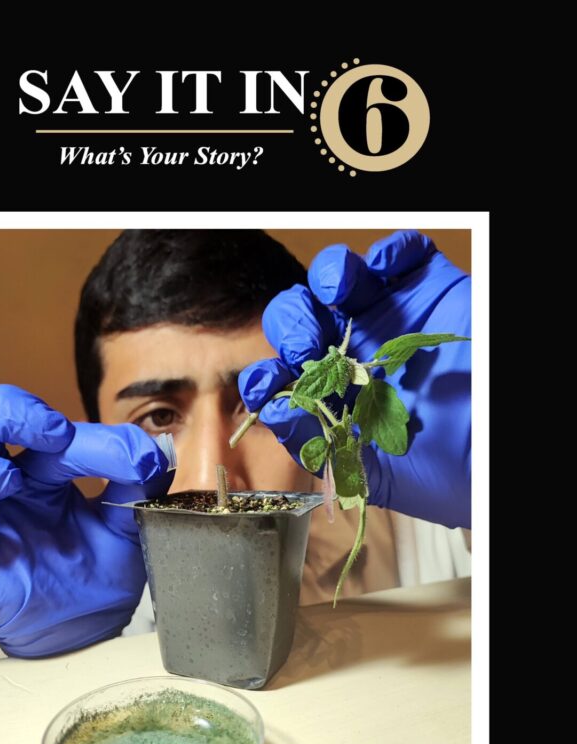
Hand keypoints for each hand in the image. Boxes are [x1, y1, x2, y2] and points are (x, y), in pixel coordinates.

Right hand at [0, 385, 172, 656]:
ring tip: (11, 481)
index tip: (98, 445)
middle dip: (8, 413)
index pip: (36, 428)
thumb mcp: (126, 527)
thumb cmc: (95, 576)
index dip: (60, 425)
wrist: (86, 632)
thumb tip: (156, 450)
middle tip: (51, 433)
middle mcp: (3, 489)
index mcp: (37, 472)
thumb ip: (139, 486)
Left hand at [238, 231, 470, 528]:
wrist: (495, 455)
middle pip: (298, 319)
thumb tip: (271, 415)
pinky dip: (391, 252)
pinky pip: (402, 255)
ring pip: (337, 279)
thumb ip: (321, 446)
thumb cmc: (443, 471)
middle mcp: (352, 351)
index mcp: (333, 394)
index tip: (265, 384)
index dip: (266, 376)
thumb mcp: (375, 475)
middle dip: (293, 326)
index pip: (283, 375)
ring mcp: (387, 316)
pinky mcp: (427, 289)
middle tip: (308, 343)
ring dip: (328, 279)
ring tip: (336, 294)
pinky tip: (386, 271)